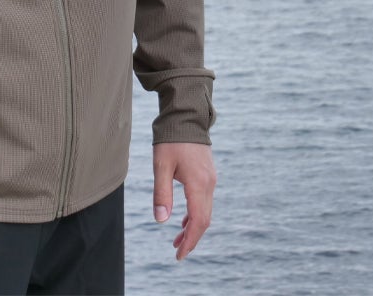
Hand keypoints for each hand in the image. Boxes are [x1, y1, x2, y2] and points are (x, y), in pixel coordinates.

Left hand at [152, 142, 216, 259]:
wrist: (185, 116)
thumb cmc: (171, 139)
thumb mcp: (161, 165)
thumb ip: (161, 193)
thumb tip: (161, 221)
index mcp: (199, 184)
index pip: (198, 222)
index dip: (189, 241)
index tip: (179, 255)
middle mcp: (209, 184)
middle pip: (204, 220)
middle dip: (191, 237)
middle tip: (177, 251)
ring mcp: (210, 178)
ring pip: (205, 211)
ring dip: (193, 227)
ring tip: (177, 238)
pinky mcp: (208, 174)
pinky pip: (205, 201)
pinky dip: (195, 214)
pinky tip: (183, 218)